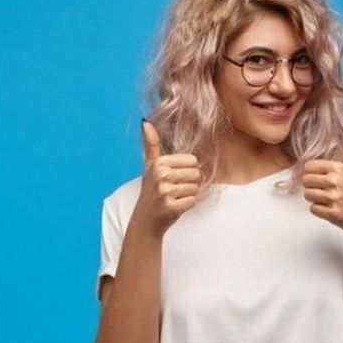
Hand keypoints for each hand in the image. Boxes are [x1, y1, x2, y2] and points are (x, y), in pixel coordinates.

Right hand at [137, 118, 200, 236]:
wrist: (145, 219)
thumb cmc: (151, 190)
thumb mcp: (150, 166)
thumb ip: (151, 144)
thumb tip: (145, 122)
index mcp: (158, 163)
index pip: (192, 161)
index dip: (187, 170)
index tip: (173, 178)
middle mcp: (160, 176)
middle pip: (196, 174)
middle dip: (190, 183)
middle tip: (175, 189)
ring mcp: (165, 192)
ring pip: (196, 188)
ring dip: (188, 194)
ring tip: (174, 197)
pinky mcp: (171, 207)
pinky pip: (193, 201)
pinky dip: (187, 205)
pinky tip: (175, 206)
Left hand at [302, 122, 342, 235]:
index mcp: (339, 168)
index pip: (309, 166)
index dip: (313, 173)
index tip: (323, 179)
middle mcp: (336, 181)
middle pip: (306, 181)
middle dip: (313, 187)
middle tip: (326, 191)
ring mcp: (334, 197)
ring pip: (307, 194)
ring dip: (315, 199)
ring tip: (328, 199)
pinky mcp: (333, 213)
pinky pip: (313, 209)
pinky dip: (319, 210)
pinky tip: (330, 208)